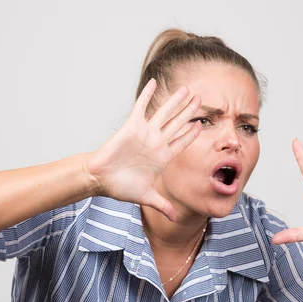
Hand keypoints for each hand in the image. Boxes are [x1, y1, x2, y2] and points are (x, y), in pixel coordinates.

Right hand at [85, 79, 201, 220]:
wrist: (101, 179)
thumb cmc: (121, 187)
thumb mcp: (146, 197)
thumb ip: (162, 205)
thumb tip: (173, 218)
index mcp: (162, 157)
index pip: (182, 143)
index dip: (192, 134)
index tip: (201, 126)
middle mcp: (156, 142)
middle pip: (177, 124)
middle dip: (189, 112)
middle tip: (201, 100)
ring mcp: (145, 133)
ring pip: (165, 113)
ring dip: (176, 101)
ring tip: (187, 90)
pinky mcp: (132, 126)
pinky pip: (141, 107)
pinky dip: (147, 95)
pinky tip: (154, 82)